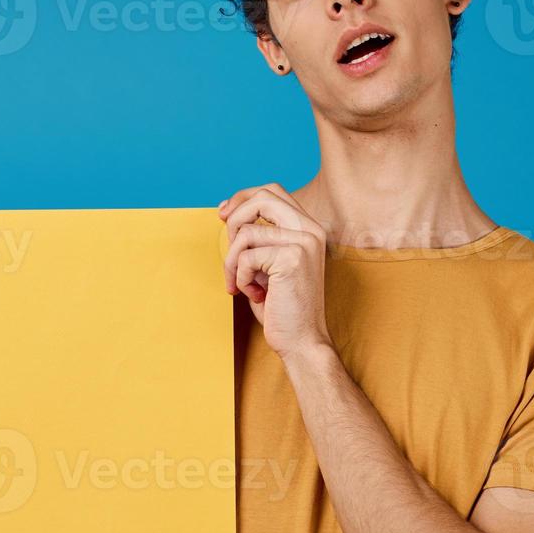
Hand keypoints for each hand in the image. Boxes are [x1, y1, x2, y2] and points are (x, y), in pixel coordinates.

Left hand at [219, 183, 331, 356]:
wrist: (302, 340)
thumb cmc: (282, 306)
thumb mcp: (268, 264)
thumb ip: (258, 237)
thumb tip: (227, 212)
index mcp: (308, 228)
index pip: (272, 191)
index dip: (242, 197)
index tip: (223, 214)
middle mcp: (310, 230)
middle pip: (261, 197)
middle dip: (234, 220)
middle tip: (229, 249)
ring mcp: (303, 242)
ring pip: (245, 232)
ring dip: (232, 262)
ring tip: (242, 285)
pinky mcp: (292, 257)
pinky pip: (246, 257)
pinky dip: (241, 277)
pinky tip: (256, 294)